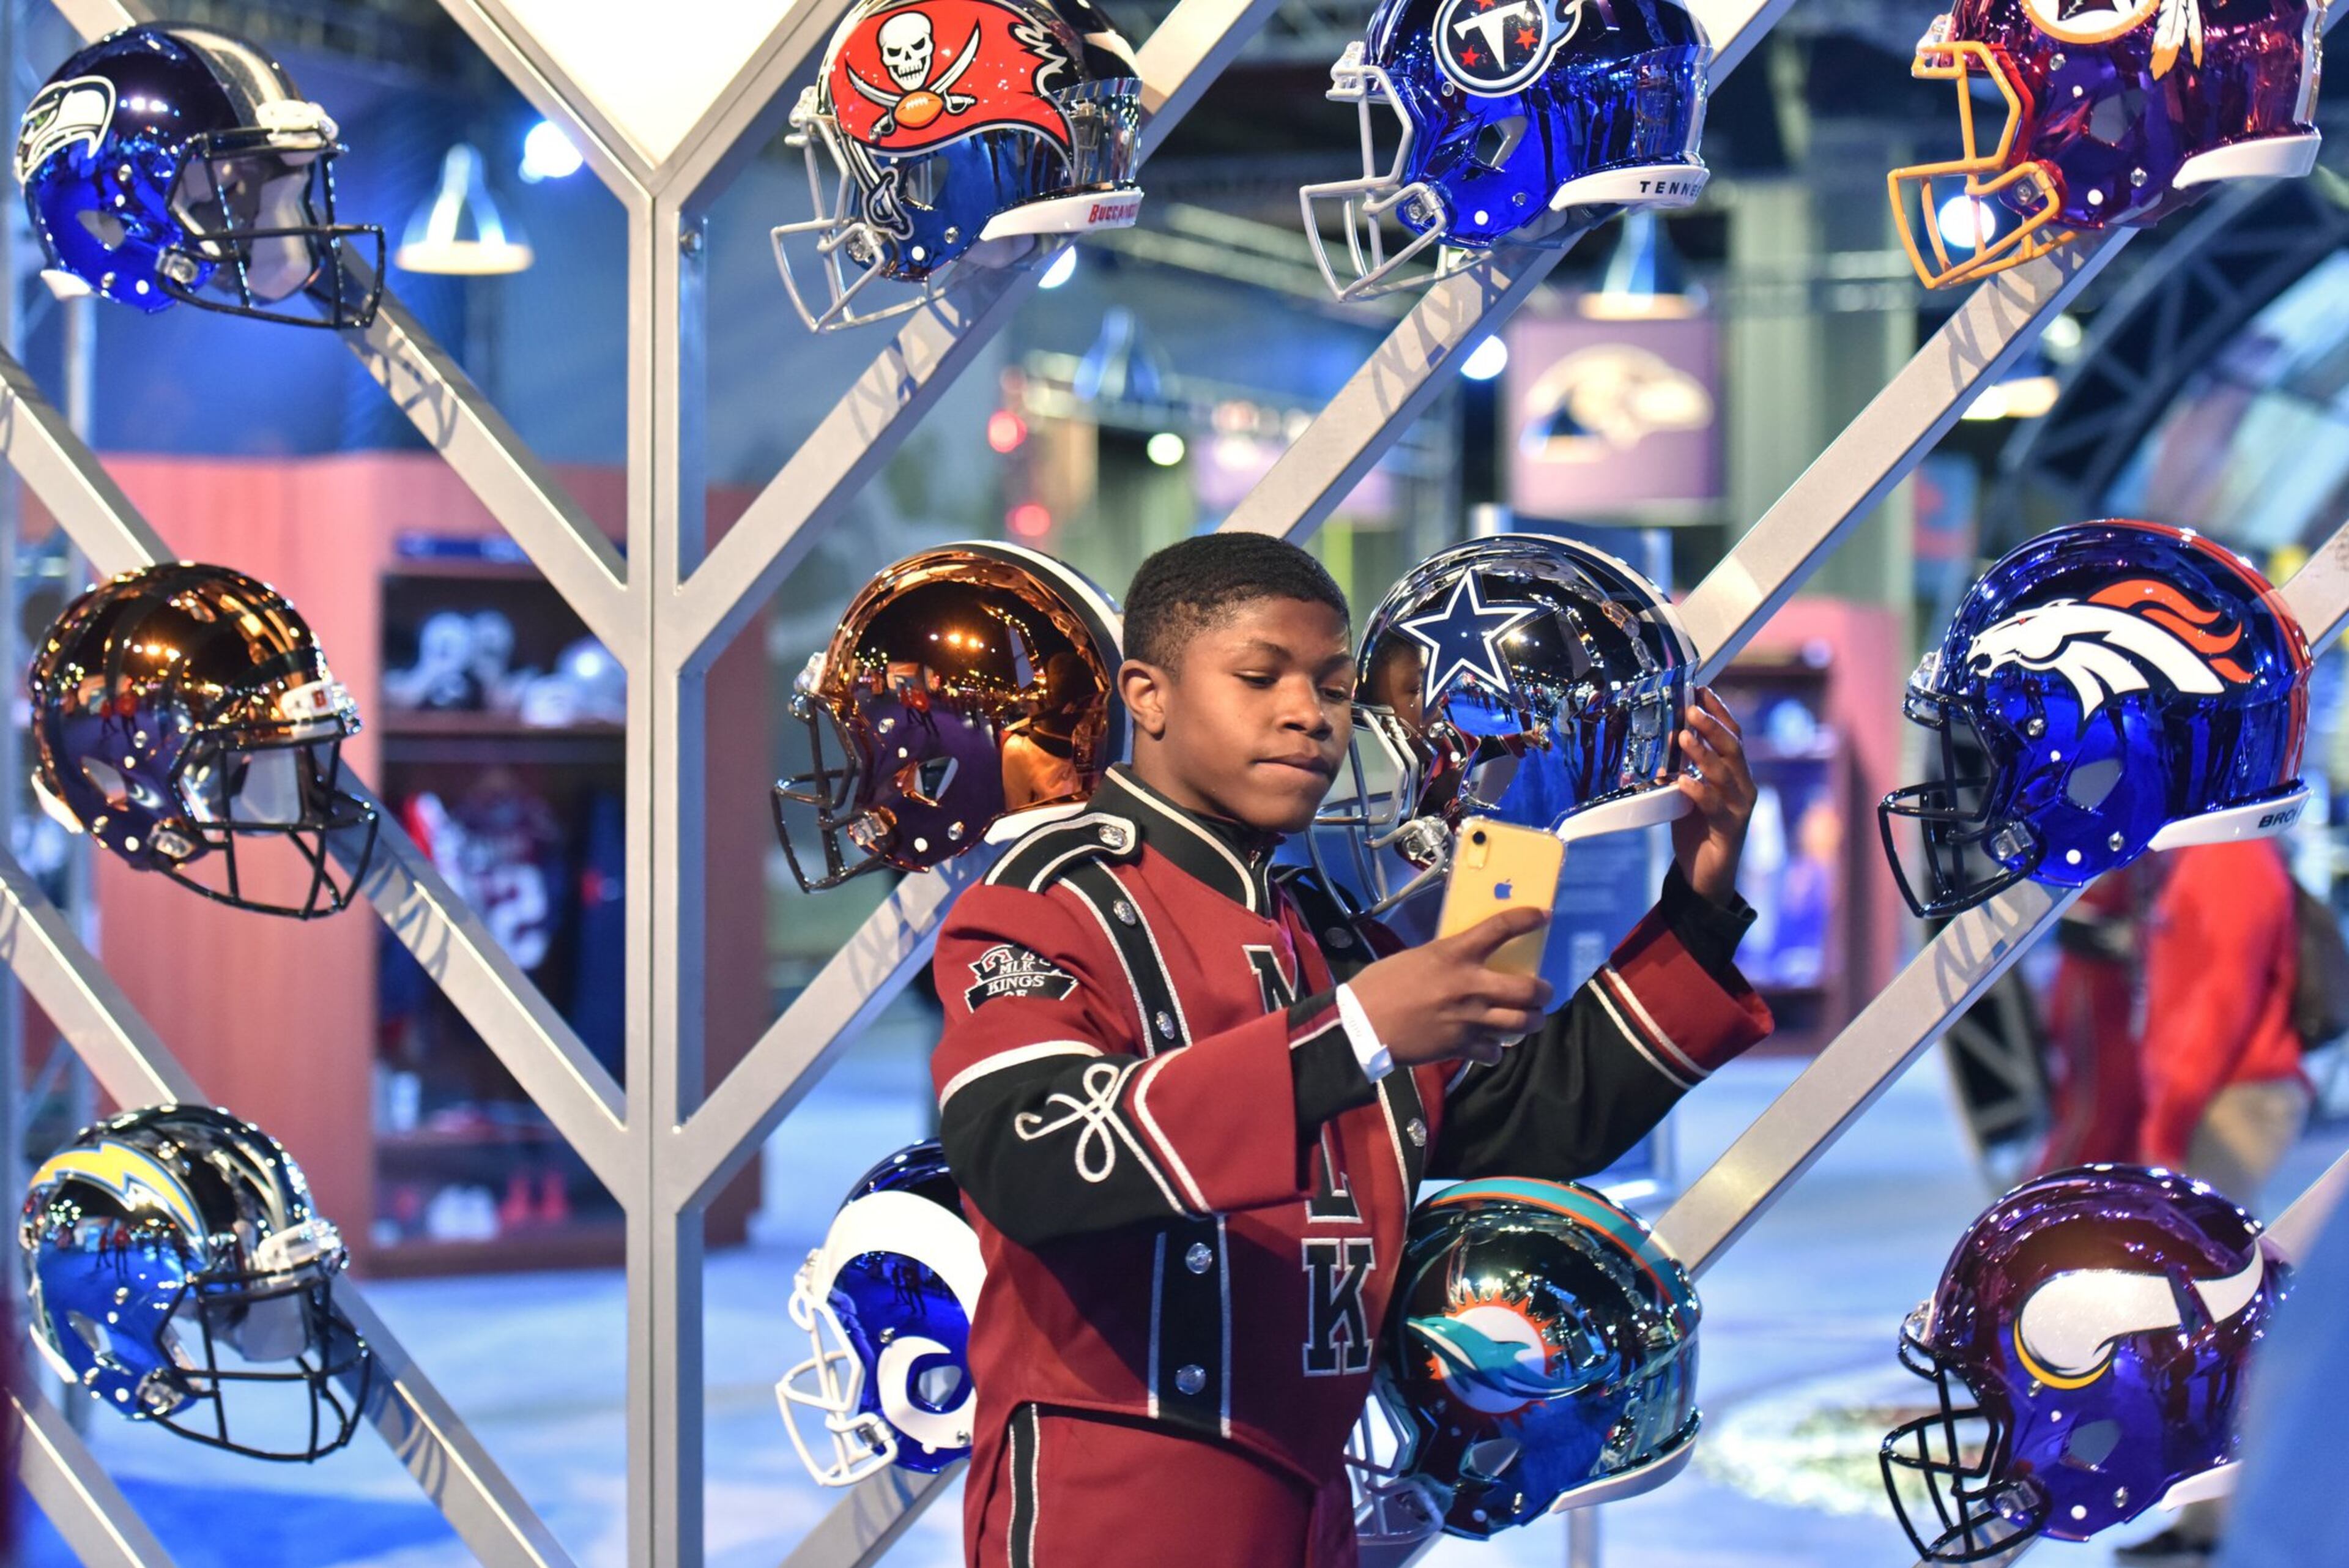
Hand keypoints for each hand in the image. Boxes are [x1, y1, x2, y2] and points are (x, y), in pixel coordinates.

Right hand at [1345, 908, 1556, 1067]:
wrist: (1362, 1024)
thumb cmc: (1381, 984)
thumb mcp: (1417, 957)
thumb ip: (1447, 959)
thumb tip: (1464, 962)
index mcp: (1455, 955)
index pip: (1501, 928)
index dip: (1527, 918)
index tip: (1543, 915)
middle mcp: (1471, 985)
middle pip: (1529, 989)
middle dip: (1543, 992)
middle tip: (1542, 992)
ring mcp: (1470, 1019)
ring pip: (1521, 1023)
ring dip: (1530, 1021)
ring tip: (1528, 1019)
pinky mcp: (1462, 1046)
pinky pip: (1495, 1051)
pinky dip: (1496, 1048)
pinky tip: (1490, 1044)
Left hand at [1672, 687, 1756, 909]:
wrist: (1705, 875)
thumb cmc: (1696, 829)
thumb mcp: (1688, 792)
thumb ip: (1683, 768)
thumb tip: (1666, 739)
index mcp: (1735, 774)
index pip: (1732, 735)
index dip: (1719, 712)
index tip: (1700, 691)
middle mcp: (1743, 786)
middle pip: (1733, 748)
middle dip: (1712, 726)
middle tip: (1691, 709)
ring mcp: (1739, 807)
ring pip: (1725, 773)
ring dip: (1704, 753)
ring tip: (1684, 737)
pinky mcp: (1729, 830)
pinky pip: (1714, 806)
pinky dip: (1698, 791)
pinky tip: (1682, 780)